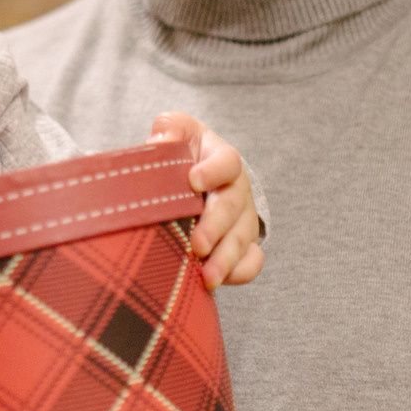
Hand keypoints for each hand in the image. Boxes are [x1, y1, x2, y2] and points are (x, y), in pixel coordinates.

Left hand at [151, 113, 263, 287]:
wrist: (195, 175)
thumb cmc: (182, 152)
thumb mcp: (175, 130)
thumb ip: (169, 129)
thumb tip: (160, 142)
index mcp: (223, 159)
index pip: (227, 162)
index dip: (213, 171)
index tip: (192, 181)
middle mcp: (237, 189)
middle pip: (234, 207)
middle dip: (216, 227)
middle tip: (197, 244)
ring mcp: (242, 218)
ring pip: (242, 240)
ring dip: (225, 259)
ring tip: (207, 276)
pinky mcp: (242, 244)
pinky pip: (251, 261)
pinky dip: (238, 273)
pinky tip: (217, 282)